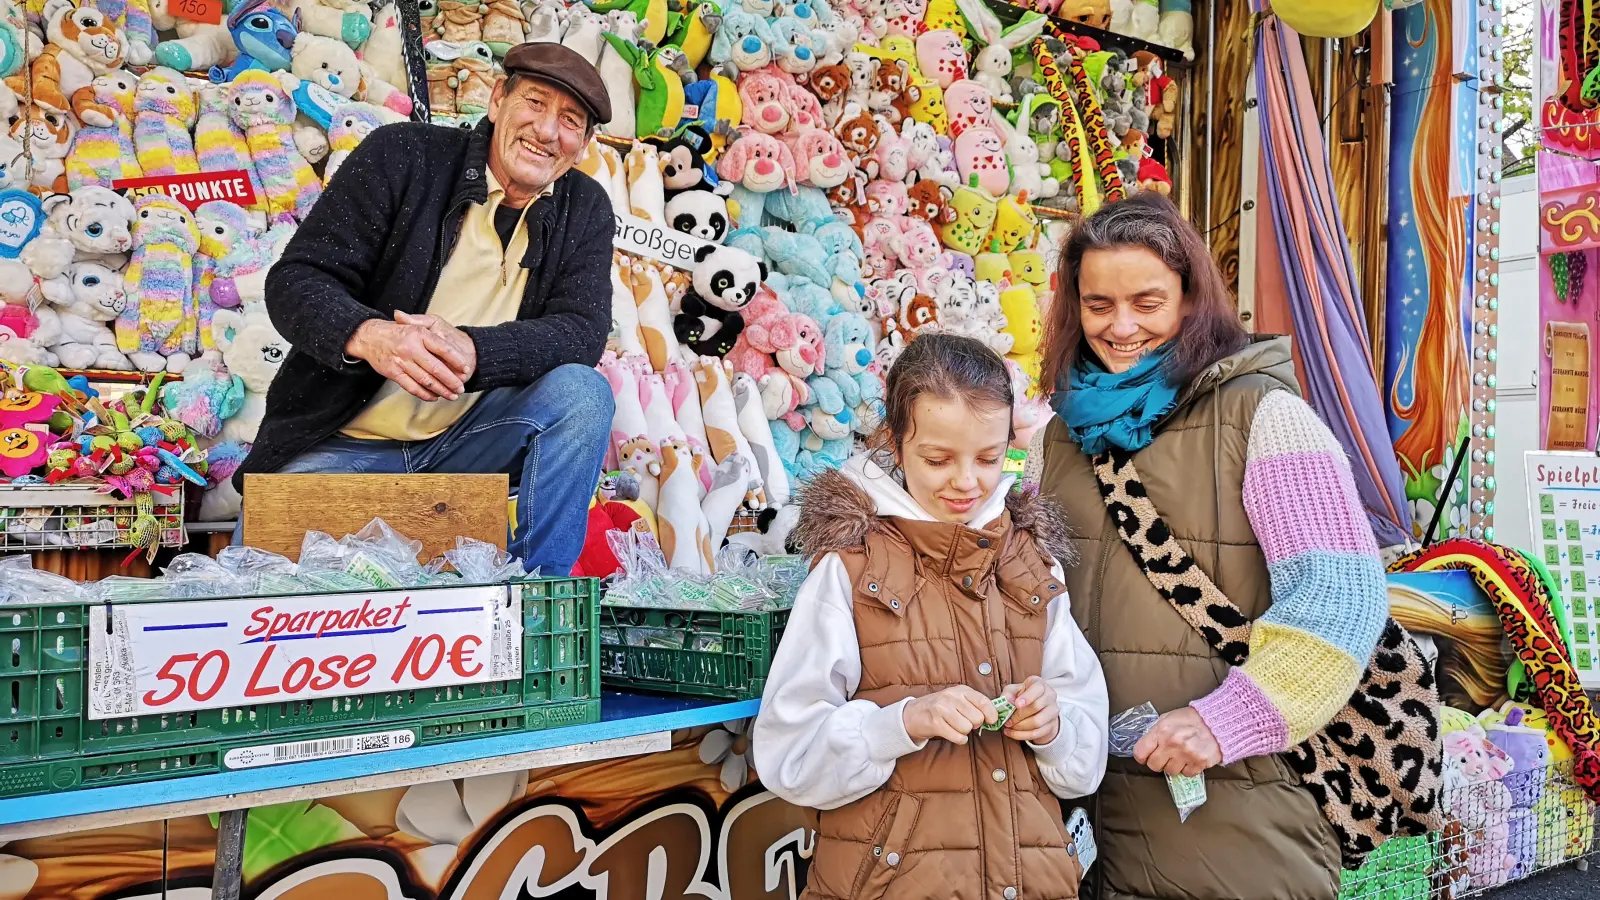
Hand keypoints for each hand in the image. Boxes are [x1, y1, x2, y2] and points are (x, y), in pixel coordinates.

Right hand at [345, 318, 467, 401]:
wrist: (369, 336)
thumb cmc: (396, 332)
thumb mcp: (414, 324)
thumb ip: (432, 331)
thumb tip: (451, 344)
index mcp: (419, 334)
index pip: (443, 349)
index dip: (456, 360)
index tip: (466, 369)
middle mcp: (411, 348)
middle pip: (436, 368)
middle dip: (451, 381)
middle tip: (461, 388)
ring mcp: (402, 361)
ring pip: (426, 380)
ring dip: (441, 390)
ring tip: (451, 395)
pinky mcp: (394, 373)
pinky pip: (412, 387)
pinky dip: (424, 394)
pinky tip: (434, 396)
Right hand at [902, 685, 996, 744]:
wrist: (913, 714)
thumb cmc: (941, 708)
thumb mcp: (958, 699)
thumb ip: (975, 704)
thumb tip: (995, 717)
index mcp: (961, 690)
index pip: (984, 702)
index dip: (992, 714)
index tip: (991, 721)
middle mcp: (951, 697)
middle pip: (977, 718)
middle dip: (974, 724)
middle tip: (965, 722)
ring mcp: (942, 709)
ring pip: (967, 728)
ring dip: (964, 732)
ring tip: (955, 727)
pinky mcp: (935, 723)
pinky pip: (958, 737)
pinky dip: (959, 739)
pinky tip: (952, 733)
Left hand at [1002, 676, 1060, 744]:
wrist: (1035, 708)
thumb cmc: (1021, 696)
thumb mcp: (1012, 691)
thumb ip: (1008, 694)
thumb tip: (1006, 702)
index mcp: (1040, 685)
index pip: (1038, 688)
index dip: (1027, 697)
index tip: (1017, 704)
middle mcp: (1050, 696)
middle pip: (1036, 707)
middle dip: (1019, 715)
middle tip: (1007, 720)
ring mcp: (1053, 711)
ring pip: (1037, 722)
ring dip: (1020, 727)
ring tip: (1008, 727)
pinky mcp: (1051, 725)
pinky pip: (1037, 733)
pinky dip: (1022, 735)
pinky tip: (1011, 733)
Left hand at [1132, 707, 1221, 776]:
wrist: (1216, 721)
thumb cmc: (1190, 719)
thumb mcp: (1168, 718)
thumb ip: (1156, 732)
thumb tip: (1146, 746)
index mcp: (1161, 731)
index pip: (1140, 752)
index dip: (1141, 756)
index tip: (1145, 756)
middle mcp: (1172, 743)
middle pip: (1153, 765)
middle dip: (1158, 762)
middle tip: (1165, 757)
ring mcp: (1186, 754)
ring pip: (1170, 772)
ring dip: (1173, 766)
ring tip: (1180, 756)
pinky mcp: (1199, 763)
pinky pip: (1186, 774)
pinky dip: (1188, 769)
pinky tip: (1191, 759)